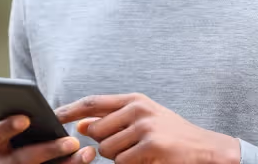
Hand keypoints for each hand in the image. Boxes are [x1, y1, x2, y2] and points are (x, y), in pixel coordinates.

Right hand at [0, 114, 97, 163]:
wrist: (21, 163)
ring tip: (87, 153)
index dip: (8, 126)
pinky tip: (85, 159)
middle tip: (72, 141)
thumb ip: (24, 122)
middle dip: (49, 150)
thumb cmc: (23, 141)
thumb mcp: (17, 133)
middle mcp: (2, 163)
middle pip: (23, 159)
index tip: (26, 119)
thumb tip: (38, 109)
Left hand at [55, 94, 240, 163]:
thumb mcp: (142, 120)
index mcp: (134, 99)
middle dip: (102, 145)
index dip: (70, 110)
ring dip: (119, 158)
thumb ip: (112, 120)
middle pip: (96, 130)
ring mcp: (145, 125)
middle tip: (125, 147)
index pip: (92, 102)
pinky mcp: (151, 144)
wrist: (205, 148)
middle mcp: (137, 108)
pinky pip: (122, 161)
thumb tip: (80, 124)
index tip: (52, 116)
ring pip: (107, 149)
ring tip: (140, 153)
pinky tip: (147, 159)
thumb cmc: (170, 134)